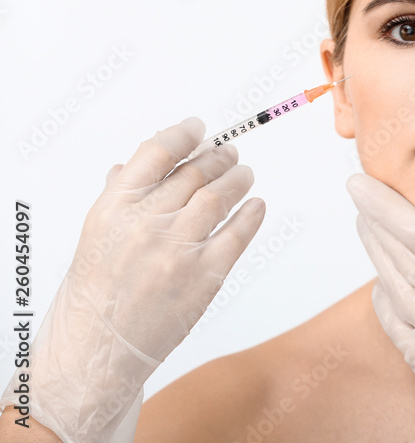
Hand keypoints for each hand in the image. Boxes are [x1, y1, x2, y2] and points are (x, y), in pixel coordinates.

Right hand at [0, 118, 265, 442]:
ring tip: (245, 174)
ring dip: (238, 180)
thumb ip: (120, 196)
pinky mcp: (205, 275)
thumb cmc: (93, 294)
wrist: (97, 351)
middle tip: (230, 152)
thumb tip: (136, 162)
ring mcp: (178, 249)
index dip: (183, 135)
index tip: (199, 128)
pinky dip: (251, 215)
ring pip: (219, 197)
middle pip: (194, 173)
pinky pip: (237, 235)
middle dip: (217, 157)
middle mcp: (147, 223)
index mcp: (114, 208)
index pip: (157, 153)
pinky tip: (256, 206)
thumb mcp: (95, 235)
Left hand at [348, 173, 414, 442]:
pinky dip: (382, 293)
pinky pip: (389, 319)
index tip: (361, 184)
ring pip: (389, 280)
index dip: (385, 205)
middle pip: (394, 251)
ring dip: (376, 250)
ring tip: (368, 226)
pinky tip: (383, 281)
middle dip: (374, 219)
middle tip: (360, 195)